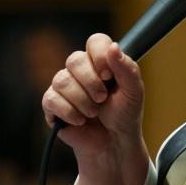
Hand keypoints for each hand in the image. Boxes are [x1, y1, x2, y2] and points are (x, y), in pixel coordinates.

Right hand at [41, 33, 149, 184]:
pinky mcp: (52, 104)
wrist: (114, 143)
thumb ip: (127, 68)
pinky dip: (69, 112)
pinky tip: (81, 120)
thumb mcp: (134, 91)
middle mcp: (81, 70)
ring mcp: (65, 86)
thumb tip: (113, 47)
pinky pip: (51, 99)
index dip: (100, 55)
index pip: (96, 41)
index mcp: (102, 62)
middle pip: (75, 59)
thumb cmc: (124, 115)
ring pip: (62, 79)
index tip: (109, 75)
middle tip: (103, 98)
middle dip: (92, 82)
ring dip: (82, 100)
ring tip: (94, 112)